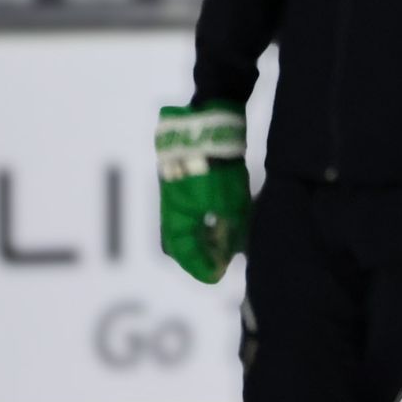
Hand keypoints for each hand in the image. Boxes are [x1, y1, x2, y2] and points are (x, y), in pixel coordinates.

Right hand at [156, 103, 250, 283]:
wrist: (208, 124)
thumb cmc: (217, 168)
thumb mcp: (229, 205)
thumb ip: (228, 232)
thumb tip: (228, 254)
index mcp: (176, 217)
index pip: (184, 254)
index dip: (202, 268)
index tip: (218, 276)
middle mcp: (171, 207)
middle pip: (180, 241)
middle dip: (198, 255)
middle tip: (220, 263)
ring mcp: (176, 192)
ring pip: (186, 225)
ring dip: (202, 237)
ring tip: (224, 244)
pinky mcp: (185, 179)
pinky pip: (191, 209)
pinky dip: (204, 219)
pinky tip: (222, 219)